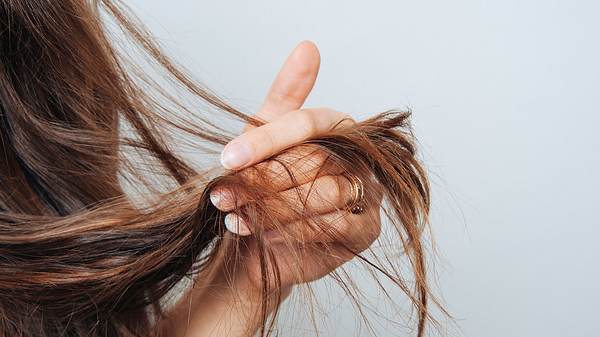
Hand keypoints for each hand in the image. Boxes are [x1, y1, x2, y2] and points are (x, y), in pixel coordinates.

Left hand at [211, 46, 382, 289]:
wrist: (263, 243)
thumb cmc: (267, 186)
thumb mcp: (264, 139)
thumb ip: (285, 97)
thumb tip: (308, 45)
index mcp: (337, 128)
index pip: (307, 124)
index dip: (266, 140)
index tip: (227, 158)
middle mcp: (358, 157)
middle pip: (315, 160)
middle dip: (263, 180)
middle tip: (224, 195)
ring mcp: (367, 193)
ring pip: (325, 193)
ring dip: (274, 208)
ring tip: (237, 216)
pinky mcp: (367, 229)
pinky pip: (336, 226)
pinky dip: (295, 231)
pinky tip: (265, 235)